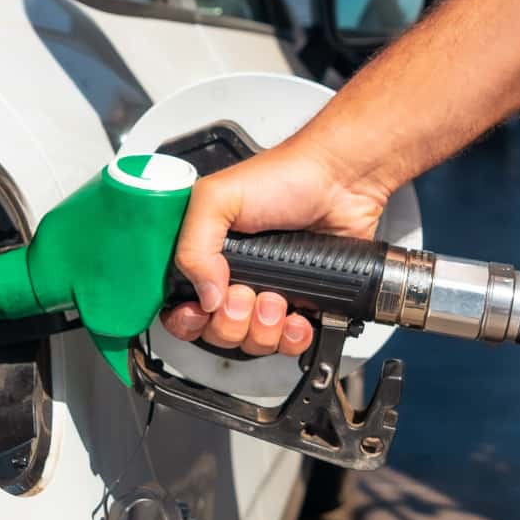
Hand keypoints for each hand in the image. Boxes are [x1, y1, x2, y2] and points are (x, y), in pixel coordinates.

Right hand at [159, 140, 390, 356]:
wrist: (341, 182)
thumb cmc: (283, 177)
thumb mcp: (217, 198)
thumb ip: (192, 246)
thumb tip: (205, 298)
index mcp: (204, 255)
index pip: (178, 306)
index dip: (187, 318)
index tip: (200, 311)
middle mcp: (232, 278)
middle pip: (215, 332)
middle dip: (231, 322)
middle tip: (247, 295)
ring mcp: (267, 293)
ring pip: (251, 342)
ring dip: (264, 329)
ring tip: (277, 300)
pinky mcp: (301, 304)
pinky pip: (288, 343)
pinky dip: (293, 337)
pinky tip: (298, 317)